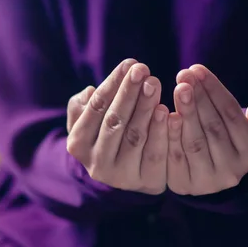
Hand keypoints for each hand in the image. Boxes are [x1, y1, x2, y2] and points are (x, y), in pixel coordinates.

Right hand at [66, 59, 168, 194]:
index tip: (129, 64)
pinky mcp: (147, 182)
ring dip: (145, 108)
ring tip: (154, 84)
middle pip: (114, 122)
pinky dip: (162, 132)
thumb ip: (84, 105)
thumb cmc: (107, 134)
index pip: (96, 108)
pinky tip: (169, 112)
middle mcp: (96, 163)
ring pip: (135, 136)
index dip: (112, 84)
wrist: (128, 172)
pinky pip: (155, 154)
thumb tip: (90, 92)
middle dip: (129, 93)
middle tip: (143, 69)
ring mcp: (121, 176)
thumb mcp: (89, 120)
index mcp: (78, 144)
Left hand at [167, 65, 247, 195]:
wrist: (216, 170)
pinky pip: (174, 156)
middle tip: (183, 75)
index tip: (198, 69)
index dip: (214, 90)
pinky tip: (162, 113)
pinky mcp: (183, 185)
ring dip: (184, 111)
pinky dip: (169, 134)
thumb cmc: (234, 138)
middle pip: (212, 127)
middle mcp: (231, 171)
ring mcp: (207, 181)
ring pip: (193, 141)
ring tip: (176, 88)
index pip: (231, 116)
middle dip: (197, 97)